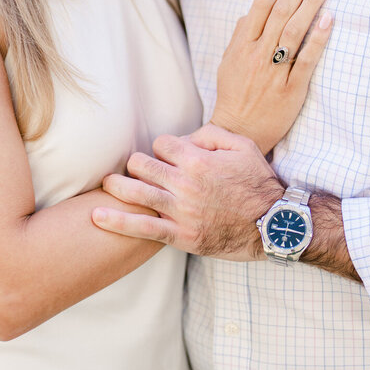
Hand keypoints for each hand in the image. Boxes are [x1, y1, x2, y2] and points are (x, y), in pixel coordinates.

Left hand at [93, 130, 283, 258]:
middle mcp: (185, 184)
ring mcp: (181, 211)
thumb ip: (211, 133)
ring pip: (135, 193)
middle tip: (137, 170)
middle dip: (137, 165)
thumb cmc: (258, 184)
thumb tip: (186, 137)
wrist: (273, 226)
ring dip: (116, 186)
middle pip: (141, 165)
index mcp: (197, 160)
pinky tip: (96, 216)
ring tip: (106, 184)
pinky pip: (142, 228)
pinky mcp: (180, 235)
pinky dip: (117, 222)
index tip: (168, 157)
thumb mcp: (242, 146)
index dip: (162, 148)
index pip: (160, 144)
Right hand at [212, 0, 332, 152]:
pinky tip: (329, 18)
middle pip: (280, 10)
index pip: (262, 3)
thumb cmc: (234, 96)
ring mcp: (274, 71)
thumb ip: (239, 36)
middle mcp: (257, 54)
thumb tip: (250, 12)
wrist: (238, 133)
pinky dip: (318, 38)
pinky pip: (306, 59)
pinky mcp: (292, 89)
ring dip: (312, 2)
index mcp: (241, 45)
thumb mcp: (228, 62)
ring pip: (294, 29)